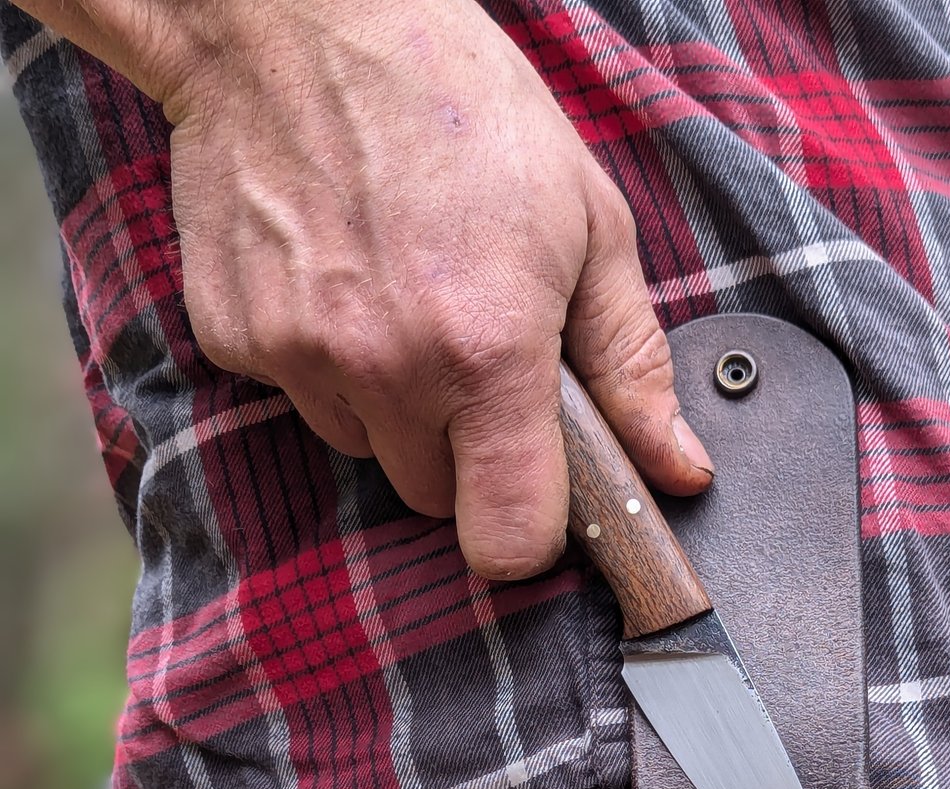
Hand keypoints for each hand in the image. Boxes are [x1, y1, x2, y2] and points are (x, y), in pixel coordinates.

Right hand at [159, 0, 712, 578]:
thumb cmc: (459, 104)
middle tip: (475, 358)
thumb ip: (632, 366)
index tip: (537, 501)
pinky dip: (326, 361)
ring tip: (405, 297)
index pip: (506, 541)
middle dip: (465, 454)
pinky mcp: (236, 340)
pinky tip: (344, 276)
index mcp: (487, 351)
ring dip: (393, 407)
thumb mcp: (586, 223)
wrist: (295, 18)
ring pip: (367, 450)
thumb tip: (680, 470)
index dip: (529, 536)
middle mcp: (386, 369)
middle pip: (436, 500)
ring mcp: (300, 357)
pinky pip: (300, 398)